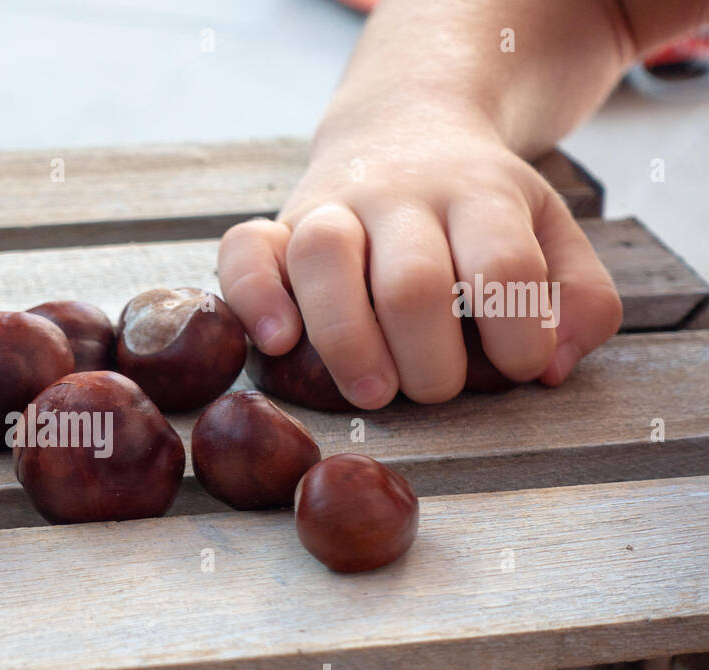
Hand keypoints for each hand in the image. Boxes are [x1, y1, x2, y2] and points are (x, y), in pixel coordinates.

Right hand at [218, 113, 621, 408]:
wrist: (404, 122)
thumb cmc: (477, 207)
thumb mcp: (551, 229)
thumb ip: (580, 297)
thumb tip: (553, 367)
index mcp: (479, 194)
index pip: (503, 266)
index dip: (518, 334)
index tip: (519, 367)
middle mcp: (400, 195)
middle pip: (411, 281)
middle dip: (429, 361)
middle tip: (435, 392)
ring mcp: (332, 205)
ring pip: (325, 259)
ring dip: (346, 340)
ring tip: (372, 391)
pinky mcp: (277, 224)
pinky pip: (245, 250)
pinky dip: (253, 297)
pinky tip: (277, 340)